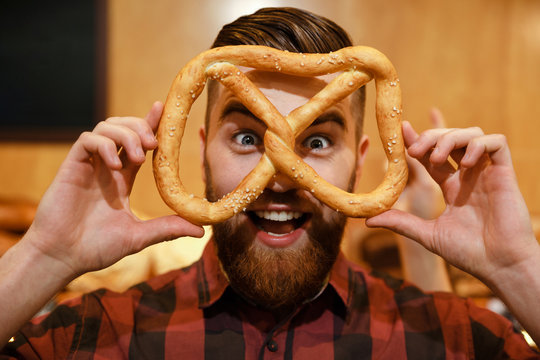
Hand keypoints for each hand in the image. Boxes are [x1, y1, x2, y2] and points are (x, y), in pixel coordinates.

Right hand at [25, 102, 203, 277]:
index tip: (164, 111)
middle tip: (153, 144)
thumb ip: (168, 228)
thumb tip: (202, 230)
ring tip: (138, 156)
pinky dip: (104, 145)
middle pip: (124, 127)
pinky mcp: (72, 167)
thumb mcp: (139, 236)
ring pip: (106, 127)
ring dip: (126, 134)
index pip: (139, 143)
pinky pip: (87, 140)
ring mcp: (89, 165)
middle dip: (141, 126)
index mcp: (122, 178)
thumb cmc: (97, 248)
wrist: (63, 258)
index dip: (151, 124)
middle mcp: (107, 167)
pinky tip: (115, 164)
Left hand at [366, 117, 537, 285]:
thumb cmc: (468, 253)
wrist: (499, 266)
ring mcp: (486, 173)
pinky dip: (478, 144)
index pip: (432, 155)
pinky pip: (496, 142)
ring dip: (450, 138)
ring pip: (471, 134)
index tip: (401, 131)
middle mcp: (468, 176)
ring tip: (435, 157)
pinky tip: (464, 162)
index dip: (416, 141)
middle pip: (449, 139)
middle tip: (414, 151)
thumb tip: (367, 219)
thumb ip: (400, 222)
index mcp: (452, 187)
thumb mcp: (427, 234)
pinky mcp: (504, 173)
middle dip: (430, 137)